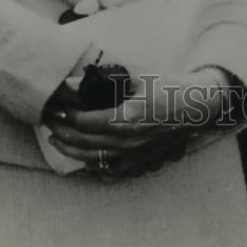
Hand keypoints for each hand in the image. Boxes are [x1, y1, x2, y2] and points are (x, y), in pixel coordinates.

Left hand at [42, 68, 236, 178]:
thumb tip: (72, 82)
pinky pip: (109, 171)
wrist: (198, 107)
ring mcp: (135, 157)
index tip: (54, 107)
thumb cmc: (168, 86)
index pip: (85, 122)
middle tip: (48, 121)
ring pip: (93, 160)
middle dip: (61, 132)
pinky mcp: (141, 164)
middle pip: (84, 142)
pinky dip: (91, 165)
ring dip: (71, 150)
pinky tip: (82, 157)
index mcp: (127, 119)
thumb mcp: (137, 76)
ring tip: (56, 140)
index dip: (65, 115)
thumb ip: (104, 79)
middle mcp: (129, 143)